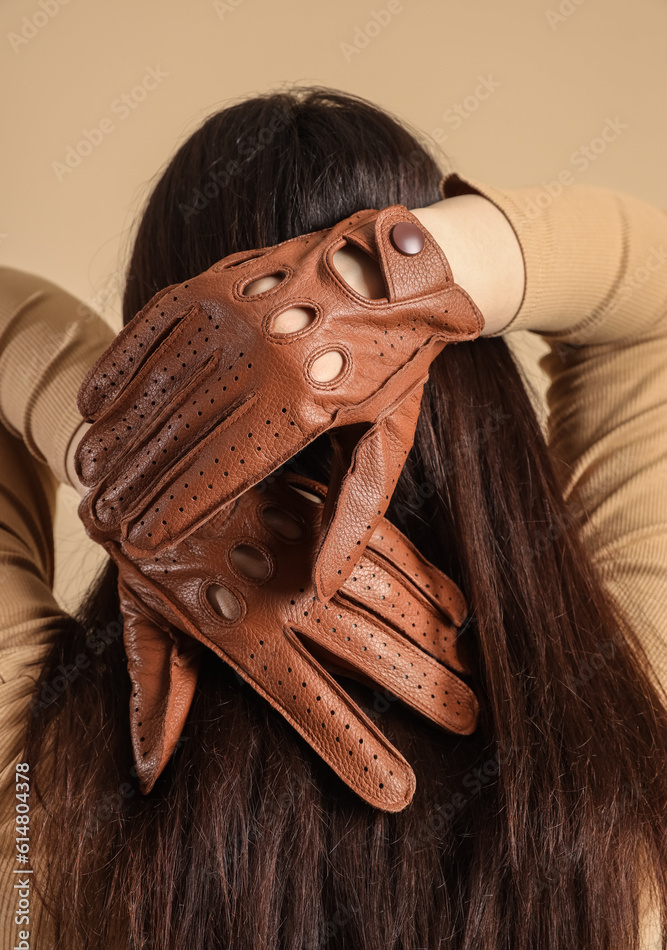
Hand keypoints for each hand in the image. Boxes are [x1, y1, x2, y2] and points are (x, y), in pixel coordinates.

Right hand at [74, 205, 483, 600]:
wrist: (398, 270)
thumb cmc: (393, 367)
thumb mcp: (384, 443)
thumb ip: (351, 514)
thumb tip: (318, 590)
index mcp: (305, 405)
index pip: (221, 471)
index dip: (176, 509)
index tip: (141, 540)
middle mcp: (260, 358)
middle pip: (178, 435)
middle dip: (135, 483)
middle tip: (100, 518)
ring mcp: (233, 315)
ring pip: (156, 387)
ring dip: (116, 435)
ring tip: (88, 475)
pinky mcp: (216, 283)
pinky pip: (150, 330)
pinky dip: (118, 369)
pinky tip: (92, 405)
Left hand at [86, 473, 477, 810]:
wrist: (143, 455)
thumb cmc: (144, 550)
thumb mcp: (141, 624)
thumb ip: (159, 697)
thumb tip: (147, 777)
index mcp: (238, 635)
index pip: (309, 705)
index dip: (355, 749)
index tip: (399, 791)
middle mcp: (282, 594)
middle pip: (369, 651)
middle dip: (425, 689)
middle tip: (470, 718)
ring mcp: (306, 546)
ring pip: (388, 597)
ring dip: (434, 635)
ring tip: (470, 667)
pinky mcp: (319, 504)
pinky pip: (384, 543)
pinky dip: (426, 576)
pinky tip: (457, 605)